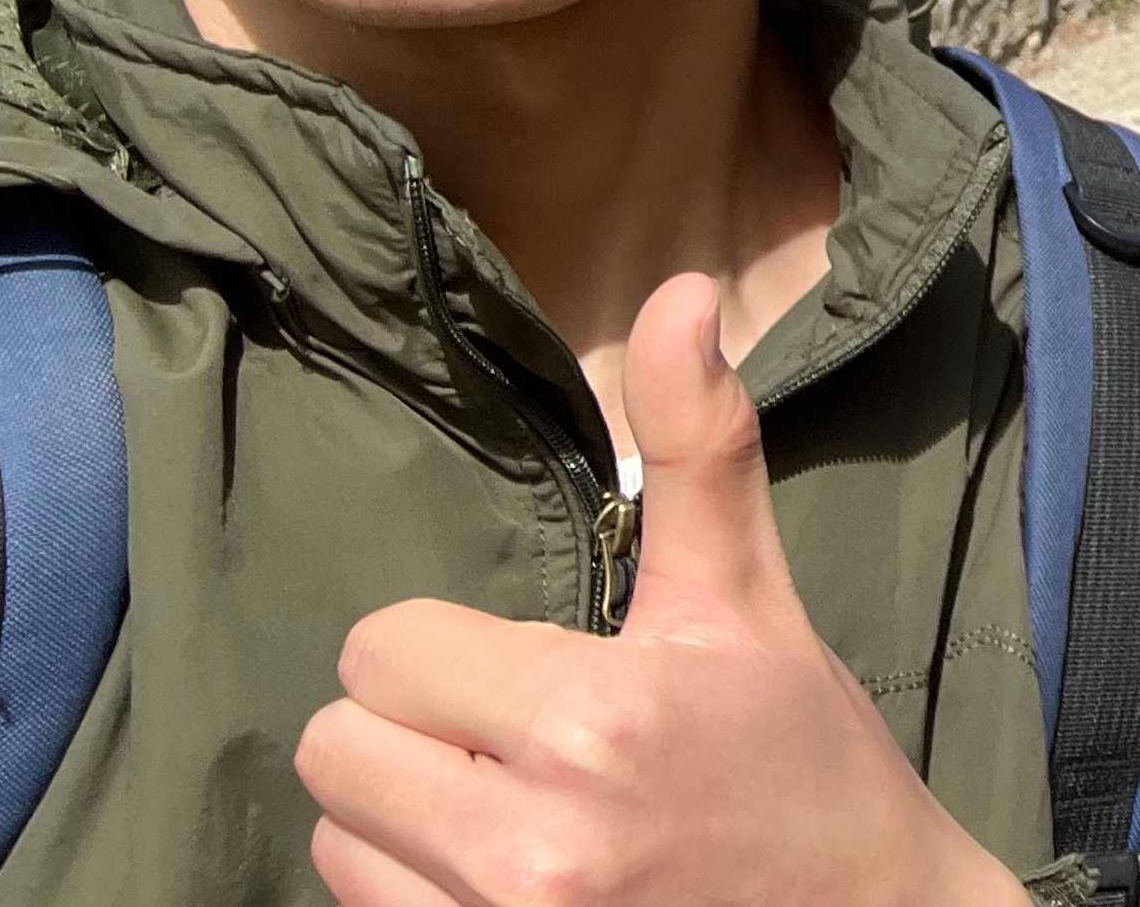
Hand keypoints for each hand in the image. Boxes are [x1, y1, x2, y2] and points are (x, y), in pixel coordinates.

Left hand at [298, 277, 1023, 906]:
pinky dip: (415, 898)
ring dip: (403, 826)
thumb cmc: (803, 760)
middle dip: (414, 733)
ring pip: (337, 843)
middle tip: (513, 744)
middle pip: (337, 749)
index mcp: (594, 718)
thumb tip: (680, 292)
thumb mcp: (751, 602)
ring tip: (510, 817)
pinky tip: (505, 882)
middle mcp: (531, 843)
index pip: (382, 650)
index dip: (449, 650)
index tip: (531, 672)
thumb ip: (698, 450)